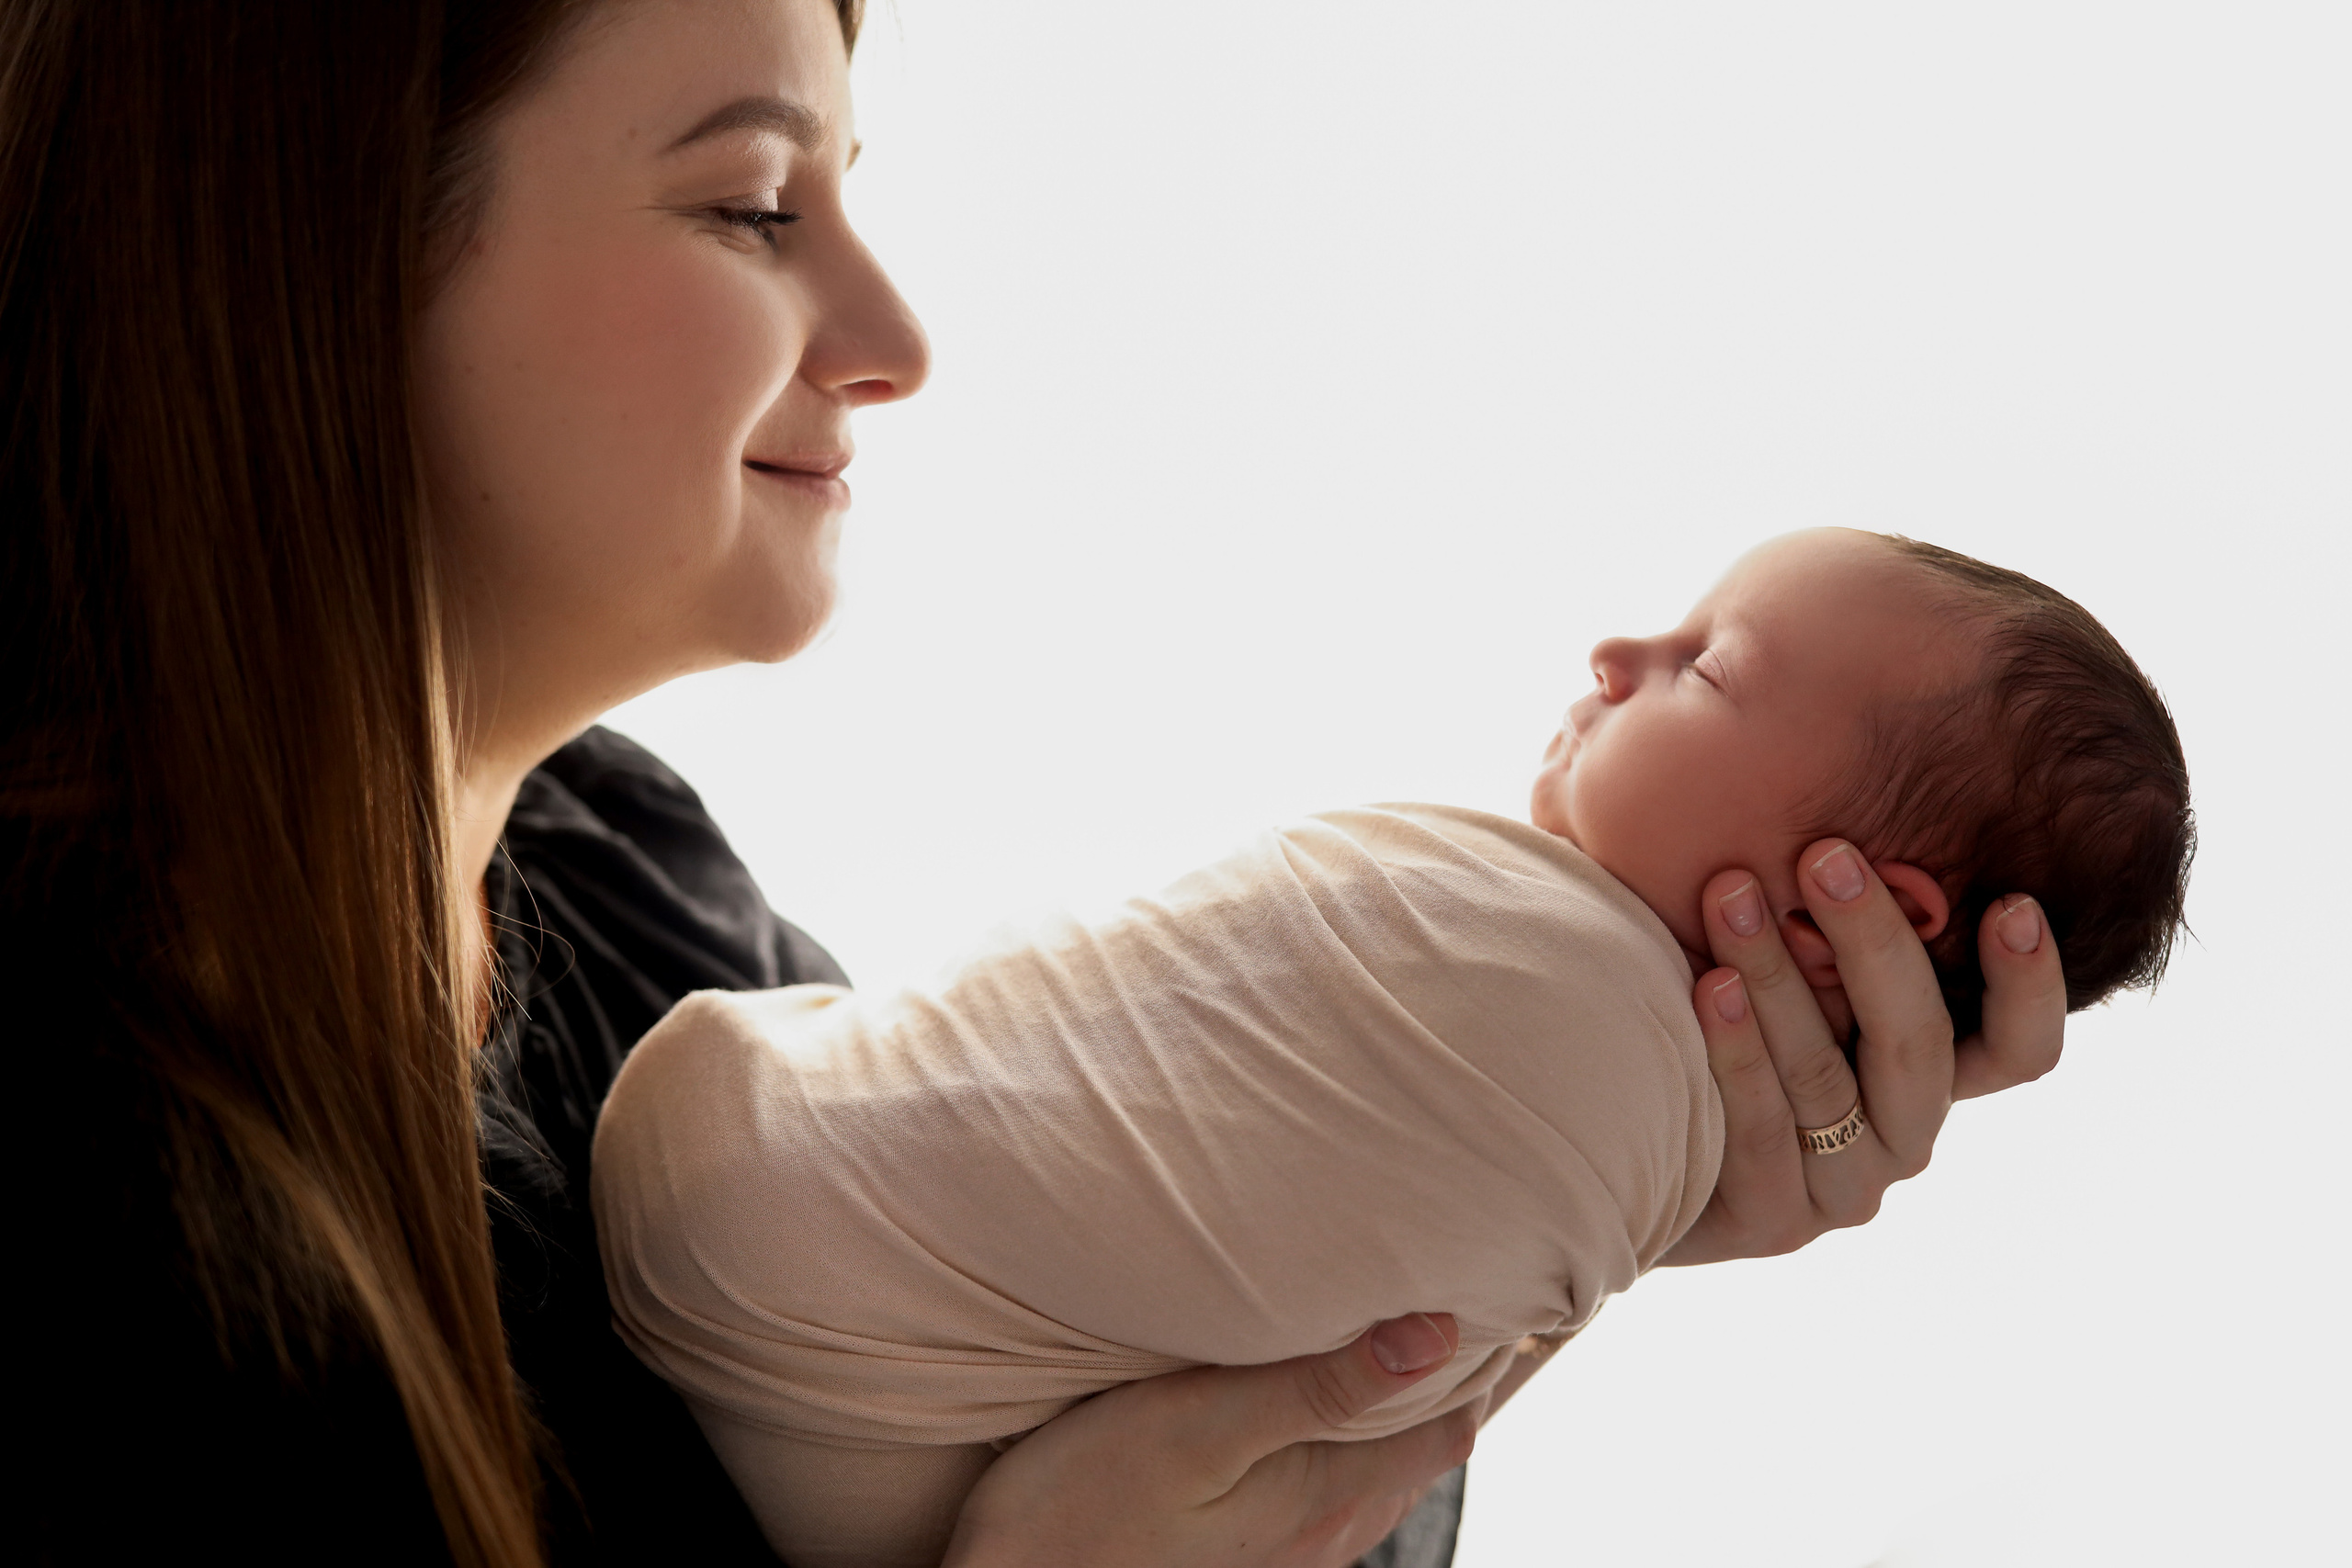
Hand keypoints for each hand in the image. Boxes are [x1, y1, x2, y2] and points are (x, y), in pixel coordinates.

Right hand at [943, 1313, 1476, 1567]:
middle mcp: (1324, 1533)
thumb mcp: (1203, 1424)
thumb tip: (1436, 1333)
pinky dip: (1330, 1431)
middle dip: (1428, 1373)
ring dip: (1377, 1402)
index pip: (1449, 1424)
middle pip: (1417, 1445)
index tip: (1467, 1281)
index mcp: (1329, 1496)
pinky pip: (1320, 1483)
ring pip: (1369, 1465)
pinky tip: (1291, 1395)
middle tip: (1419, 1282)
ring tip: (1362, 1325)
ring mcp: (1286, 1549)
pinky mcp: (1242, 1550)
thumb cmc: (1083, 1506)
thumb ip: (1319, 1383)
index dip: (1469, 1355)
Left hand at [1660, 839, 2066, 1264]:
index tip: (2010, 902)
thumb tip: (1827, 807)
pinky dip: (1736, 1051)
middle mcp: (1903, 1138)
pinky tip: (1708, 985)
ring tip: (1730, 892)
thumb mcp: (1787, 966)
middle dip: (1873, 940)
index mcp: (1930, 1078)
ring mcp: (1840, 1189)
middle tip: (1825, 852)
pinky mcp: (1770, 1222)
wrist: (1624, 1145)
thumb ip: (1823, 918)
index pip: (2018, 1051)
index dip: (2030, 987)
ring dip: (1779, 977)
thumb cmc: (1718, 1019)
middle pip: (1917, 1045)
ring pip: (1826, 1077)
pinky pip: (1760, 1128)